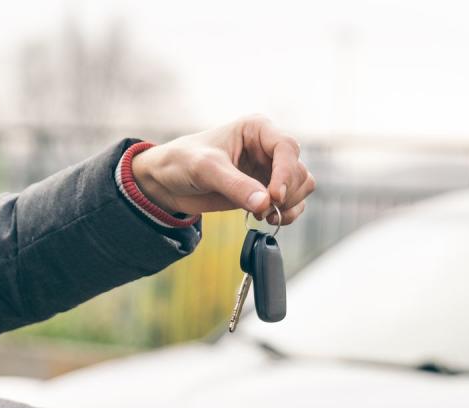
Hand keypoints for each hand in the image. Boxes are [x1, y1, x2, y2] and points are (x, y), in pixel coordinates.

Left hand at [131, 115, 315, 224]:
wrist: (167, 182)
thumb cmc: (182, 162)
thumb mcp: (206, 169)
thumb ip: (236, 185)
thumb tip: (265, 204)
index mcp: (257, 129)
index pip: (287, 148)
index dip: (286, 173)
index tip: (274, 197)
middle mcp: (268, 147)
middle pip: (299, 170)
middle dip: (286, 193)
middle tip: (264, 210)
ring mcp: (269, 170)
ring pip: (301, 187)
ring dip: (289, 205)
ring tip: (263, 215)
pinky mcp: (266, 190)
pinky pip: (292, 203)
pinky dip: (287, 214)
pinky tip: (266, 219)